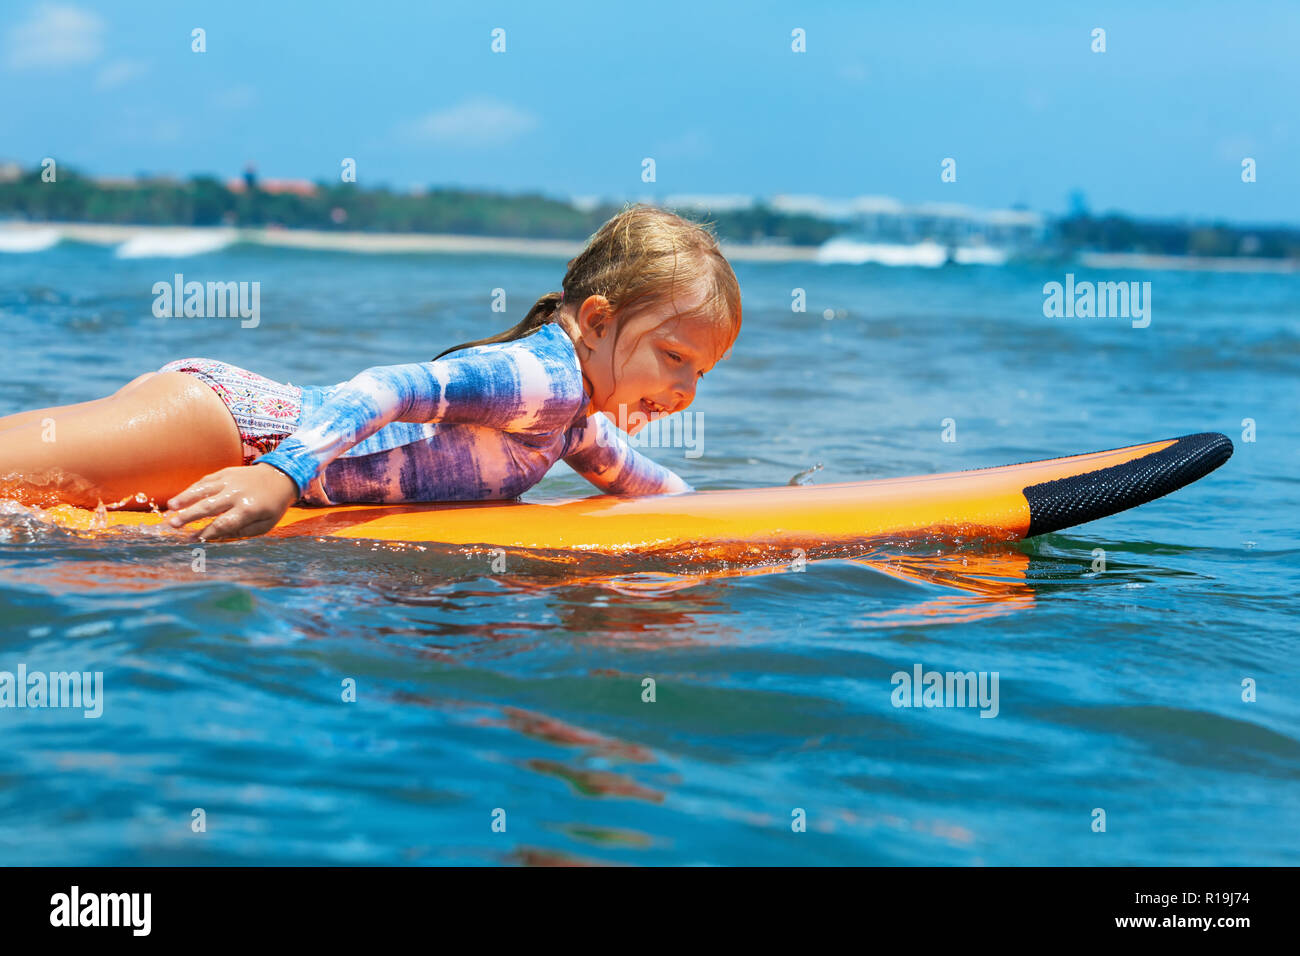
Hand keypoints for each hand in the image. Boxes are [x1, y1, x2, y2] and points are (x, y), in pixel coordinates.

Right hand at [164, 463, 299, 539]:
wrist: (281, 477)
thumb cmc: (272, 505)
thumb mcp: (265, 524)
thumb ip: (242, 532)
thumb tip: (218, 537)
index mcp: (249, 509)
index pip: (223, 523)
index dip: (207, 532)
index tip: (192, 540)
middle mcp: (237, 494)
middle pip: (209, 506)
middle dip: (189, 515)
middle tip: (172, 524)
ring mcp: (230, 481)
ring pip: (204, 489)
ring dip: (185, 498)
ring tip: (170, 507)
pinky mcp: (226, 472)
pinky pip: (206, 481)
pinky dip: (193, 488)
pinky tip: (181, 497)